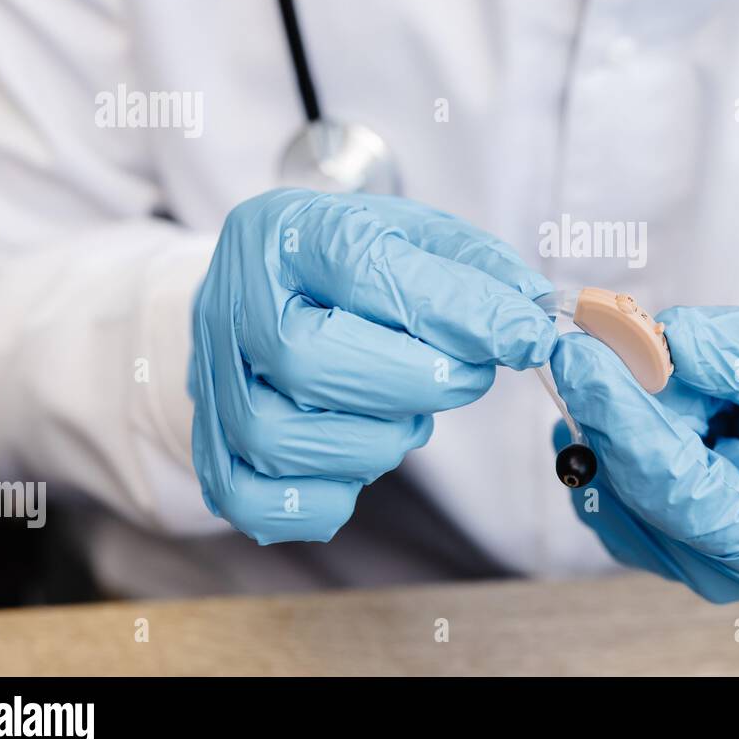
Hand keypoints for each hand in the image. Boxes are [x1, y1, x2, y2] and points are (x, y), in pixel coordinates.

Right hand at [189, 188, 555, 543]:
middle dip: (413, 382)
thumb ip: (473, 268)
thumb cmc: (348, 267)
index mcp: (285, 233)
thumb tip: (529, 314)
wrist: (260, 295)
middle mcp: (231, 305)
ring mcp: (211, 384)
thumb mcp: (411, 234)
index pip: (364, 268)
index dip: (456, 310)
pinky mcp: (209, 453)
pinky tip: (358, 459)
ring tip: (406, 415)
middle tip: (465, 377)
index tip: (525, 336)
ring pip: (281, 440)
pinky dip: (326, 497)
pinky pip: (258, 505)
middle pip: (309, 361)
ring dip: (374, 441)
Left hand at [550, 306, 738, 601]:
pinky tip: (664, 399)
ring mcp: (680, 559)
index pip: (673, 488)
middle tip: (616, 331)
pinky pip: (606, 476)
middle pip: (631, 484)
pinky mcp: (651, 535)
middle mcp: (720, 568)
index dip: (619, 419)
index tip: (578, 355)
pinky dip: (620, 426)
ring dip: (623, 411)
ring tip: (683, 377)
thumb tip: (654, 341)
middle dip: (616, 401)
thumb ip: (733, 351)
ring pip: (608, 478)